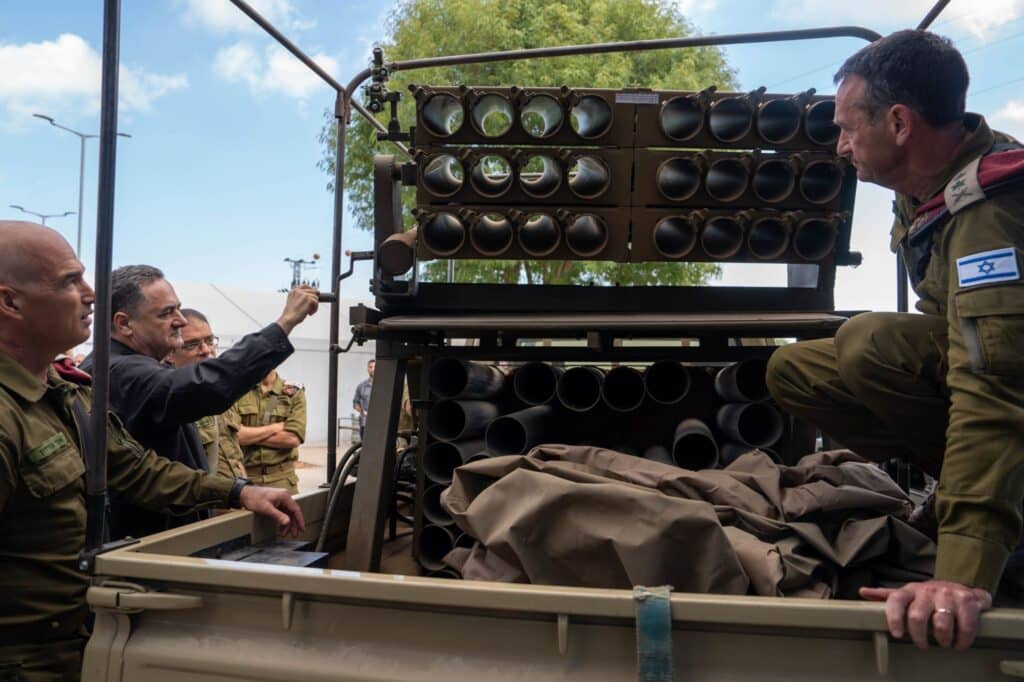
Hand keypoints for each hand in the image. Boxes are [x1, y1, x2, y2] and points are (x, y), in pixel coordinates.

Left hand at [238, 485, 305, 536]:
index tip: (302, 528)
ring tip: (283, 534)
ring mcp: (280, 500)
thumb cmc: (254, 498)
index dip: (299, 520)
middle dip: (293, 524)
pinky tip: (280, 528)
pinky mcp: (276, 503)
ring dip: (286, 524)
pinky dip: (282, 520)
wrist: (245, 493)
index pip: (296, 509)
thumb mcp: (266, 508)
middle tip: (294, 534)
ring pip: (288, 514)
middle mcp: (284, 497)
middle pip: (292, 512)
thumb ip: (278, 515)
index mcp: (284, 496)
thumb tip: (287, 522)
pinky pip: (283, 513)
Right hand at [275, 285, 318, 334]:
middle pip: (313, 291)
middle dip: (314, 300)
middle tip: (311, 309)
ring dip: (314, 306)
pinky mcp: (307, 298)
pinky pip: (316, 302)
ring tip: (309, 312)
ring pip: (315, 297)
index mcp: (293, 291)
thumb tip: (314, 295)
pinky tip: (310, 314)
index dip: (311, 289)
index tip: (315, 293)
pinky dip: (315, 309)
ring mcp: (303, 294)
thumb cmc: (291, 314)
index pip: (305, 286)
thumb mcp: (294, 303)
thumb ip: (301, 298)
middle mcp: (297, 291)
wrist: (288, 319)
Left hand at [860, 580, 991, 649]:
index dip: (894, 617)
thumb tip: (863, 592)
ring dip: (942, 639)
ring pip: (941, 623)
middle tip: (922, 644)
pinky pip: (966, 625)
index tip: (897, 634)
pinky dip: (963, 639)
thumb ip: (888, 596)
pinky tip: (959, 643)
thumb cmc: (930, 596)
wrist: (962, 587)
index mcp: (910, 590)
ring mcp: (948, 594)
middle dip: (919, 636)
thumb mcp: (908, 595)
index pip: (895, 600)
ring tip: (943, 642)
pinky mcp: (968, 600)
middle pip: (917, 616)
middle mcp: (928, 590)